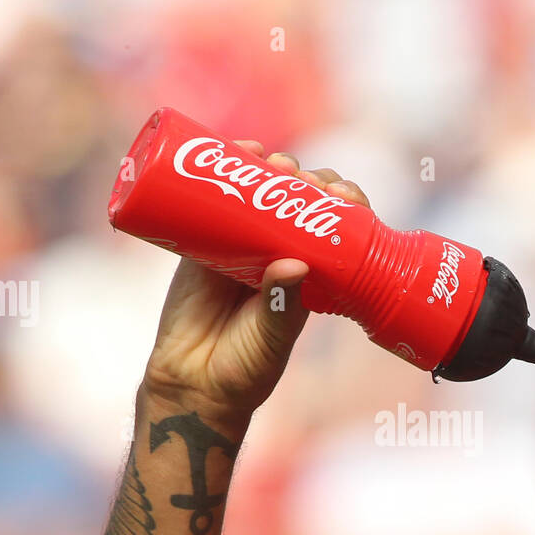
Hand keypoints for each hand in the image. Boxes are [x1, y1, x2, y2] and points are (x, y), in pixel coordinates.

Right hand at [143, 143, 371, 422]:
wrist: (192, 384)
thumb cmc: (244, 369)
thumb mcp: (271, 340)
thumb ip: (281, 307)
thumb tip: (294, 264)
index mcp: (311, 276)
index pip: (336, 230)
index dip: (343, 205)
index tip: (343, 195)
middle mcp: (279, 254)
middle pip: (301, 202)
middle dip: (306, 180)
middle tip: (302, 176)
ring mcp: (241, 245)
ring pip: (261, 194)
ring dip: (270, 169)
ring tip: (273, 162)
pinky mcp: (202, 243)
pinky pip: (214, 201)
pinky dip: (226, 172)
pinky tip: (237, 150)